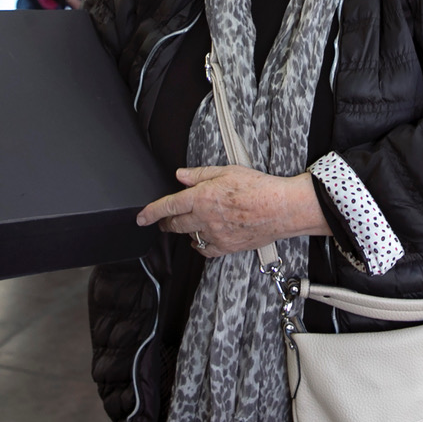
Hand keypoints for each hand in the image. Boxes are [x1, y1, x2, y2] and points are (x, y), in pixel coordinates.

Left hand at [135, 165, 329, 256]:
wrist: (281, 208)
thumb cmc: (258, 187)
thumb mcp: (227, 171)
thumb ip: (200, 174)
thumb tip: (180, 175)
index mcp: (202, 197)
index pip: (168, 206)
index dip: (150, 212)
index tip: (141, 218)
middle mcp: (205, 218)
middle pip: (175, 224)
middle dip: (166, 222)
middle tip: (166, 219)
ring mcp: (215, 235)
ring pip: (189, 236)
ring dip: (184, 231)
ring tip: (187, 225)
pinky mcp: (226, 247)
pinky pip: (205, 250)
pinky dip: (200, 245)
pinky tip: (202, 239)